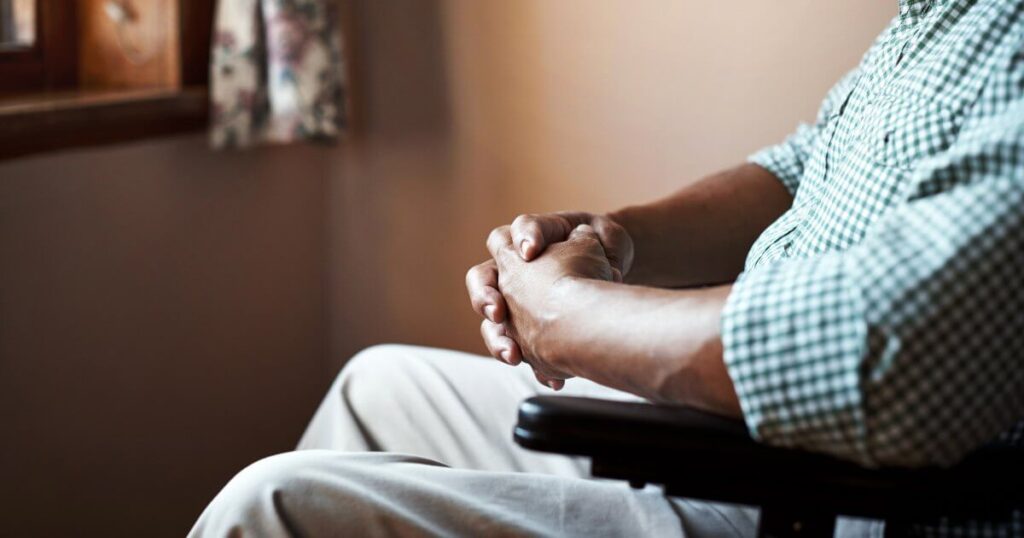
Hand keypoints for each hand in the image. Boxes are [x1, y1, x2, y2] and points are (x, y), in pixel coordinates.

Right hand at [468, 223, 618, 387]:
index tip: (531, 252)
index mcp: (531, 238)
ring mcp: (517, 304)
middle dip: (484, 295)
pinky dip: (536, 368)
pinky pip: (521, 351)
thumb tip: (587, 243)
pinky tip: (554, 378)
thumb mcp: (604, 236)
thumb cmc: (605, 249)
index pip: (516, 232)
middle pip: (482, 278)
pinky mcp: (529, 333)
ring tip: (513, 355)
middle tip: (497, 310)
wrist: (612, 276)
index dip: (522, 239)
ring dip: (497, 340)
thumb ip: (593, 237)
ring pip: (492, 323)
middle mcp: (514, 270)